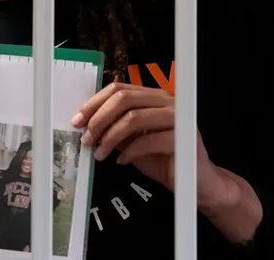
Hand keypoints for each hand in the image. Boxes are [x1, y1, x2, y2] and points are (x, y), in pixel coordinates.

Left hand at [72, 83, 238, 208]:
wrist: (195, 183)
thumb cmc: (163, 159)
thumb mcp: (132, 141)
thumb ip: (114, 128)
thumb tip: (86, 124)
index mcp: (153, 97)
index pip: (118, 89)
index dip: (94, 103)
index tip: (78, 120)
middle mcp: (166, 101)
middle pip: (124, 100)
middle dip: (99, 119)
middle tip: (86, 138)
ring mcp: (177, 117)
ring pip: (133, 118)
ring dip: (110, 138)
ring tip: (100, 153)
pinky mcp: (182, 137)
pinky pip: (147, 141)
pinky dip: (129, 152)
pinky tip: (122, 161)